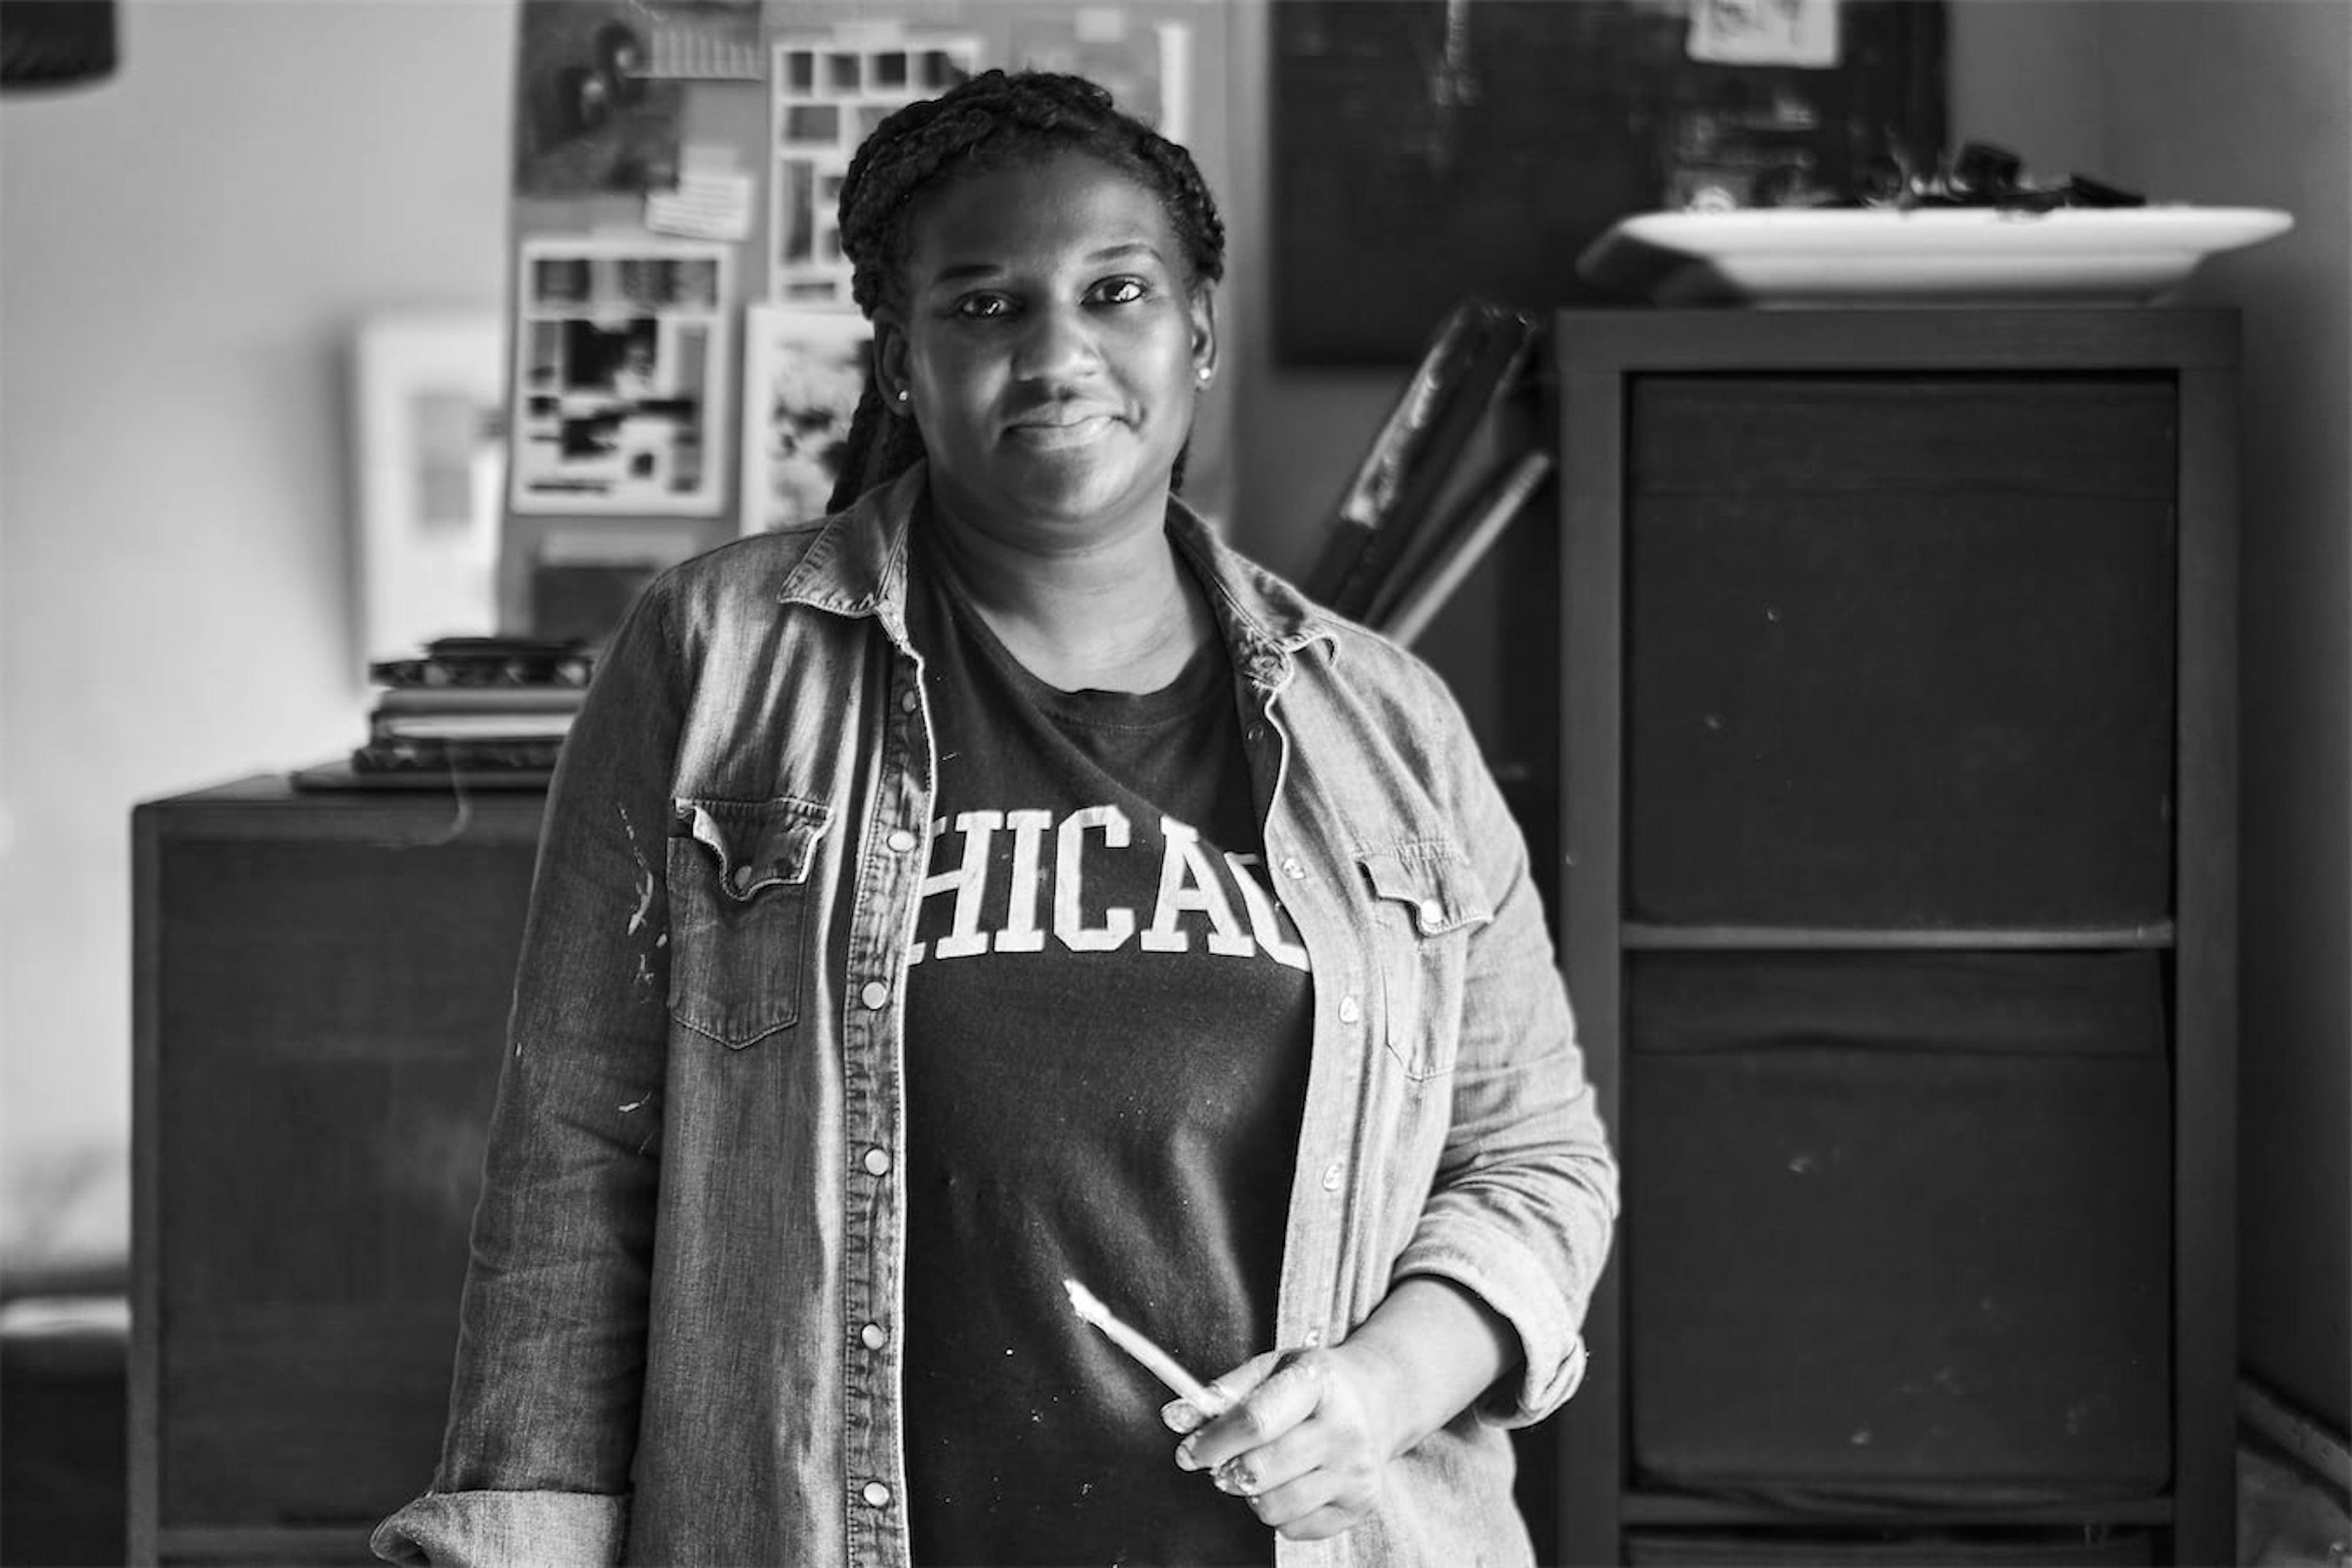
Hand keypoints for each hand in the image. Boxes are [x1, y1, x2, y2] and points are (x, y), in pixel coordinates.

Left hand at [1161, 1344, 1405, 1541]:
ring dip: (1252, 1493)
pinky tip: (1289, 1483)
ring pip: (1273, 1507)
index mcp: (1317, 1384)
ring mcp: (1356, 1472)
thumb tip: (1174, 1417)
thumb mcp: (1270, 1369)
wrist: (1380, 1401)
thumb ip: (1221, 1393)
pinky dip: (1279, 1512)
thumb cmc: (1314, 1385)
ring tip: (1260, 1469)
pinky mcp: (1360, 1506)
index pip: (1255, 1422)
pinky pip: (1294, 1529)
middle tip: (1223, 1462)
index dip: (1212, 1442)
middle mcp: (1344, 1429)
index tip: (1189, 1451)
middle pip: (1260, 1471)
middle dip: (1227, 1470)